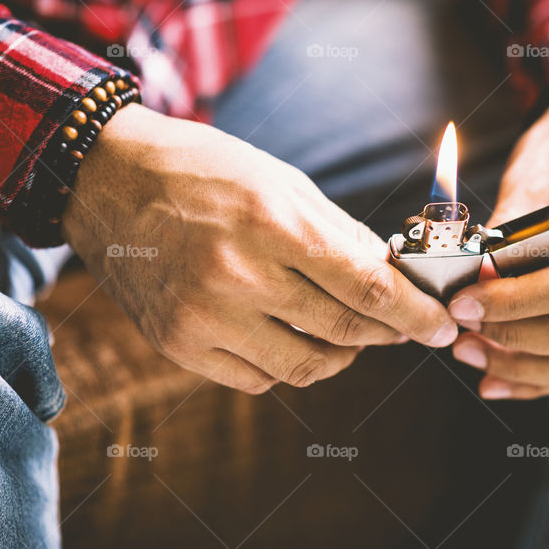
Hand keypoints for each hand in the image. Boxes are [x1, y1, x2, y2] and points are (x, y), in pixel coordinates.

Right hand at [63, 104, 456, 393]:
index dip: (416, 313)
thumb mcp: (280, 180)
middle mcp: (237, 276)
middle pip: (343, 331)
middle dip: (390, 334)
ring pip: (303, 367)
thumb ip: (340, 233)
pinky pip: (256, 378)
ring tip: (350, 334)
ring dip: (341, 354)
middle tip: (408, 329)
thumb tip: (392, 275)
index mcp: (271, 222)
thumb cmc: (202, 169)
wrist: (106, 181)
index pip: (367, 287)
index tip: (442, 325)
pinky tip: (292, 338)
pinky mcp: (178, 344)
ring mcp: (202, 317)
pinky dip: (288, 364)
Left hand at [448, 93, 548, 398]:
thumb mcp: (536, 176)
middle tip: (460, 328)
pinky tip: (493, 379)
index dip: (514, 302)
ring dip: (521, 366)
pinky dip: (536, 377)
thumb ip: (510, 234)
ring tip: (467, 352)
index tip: (463, 302)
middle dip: (515, 338)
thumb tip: (473, 283)